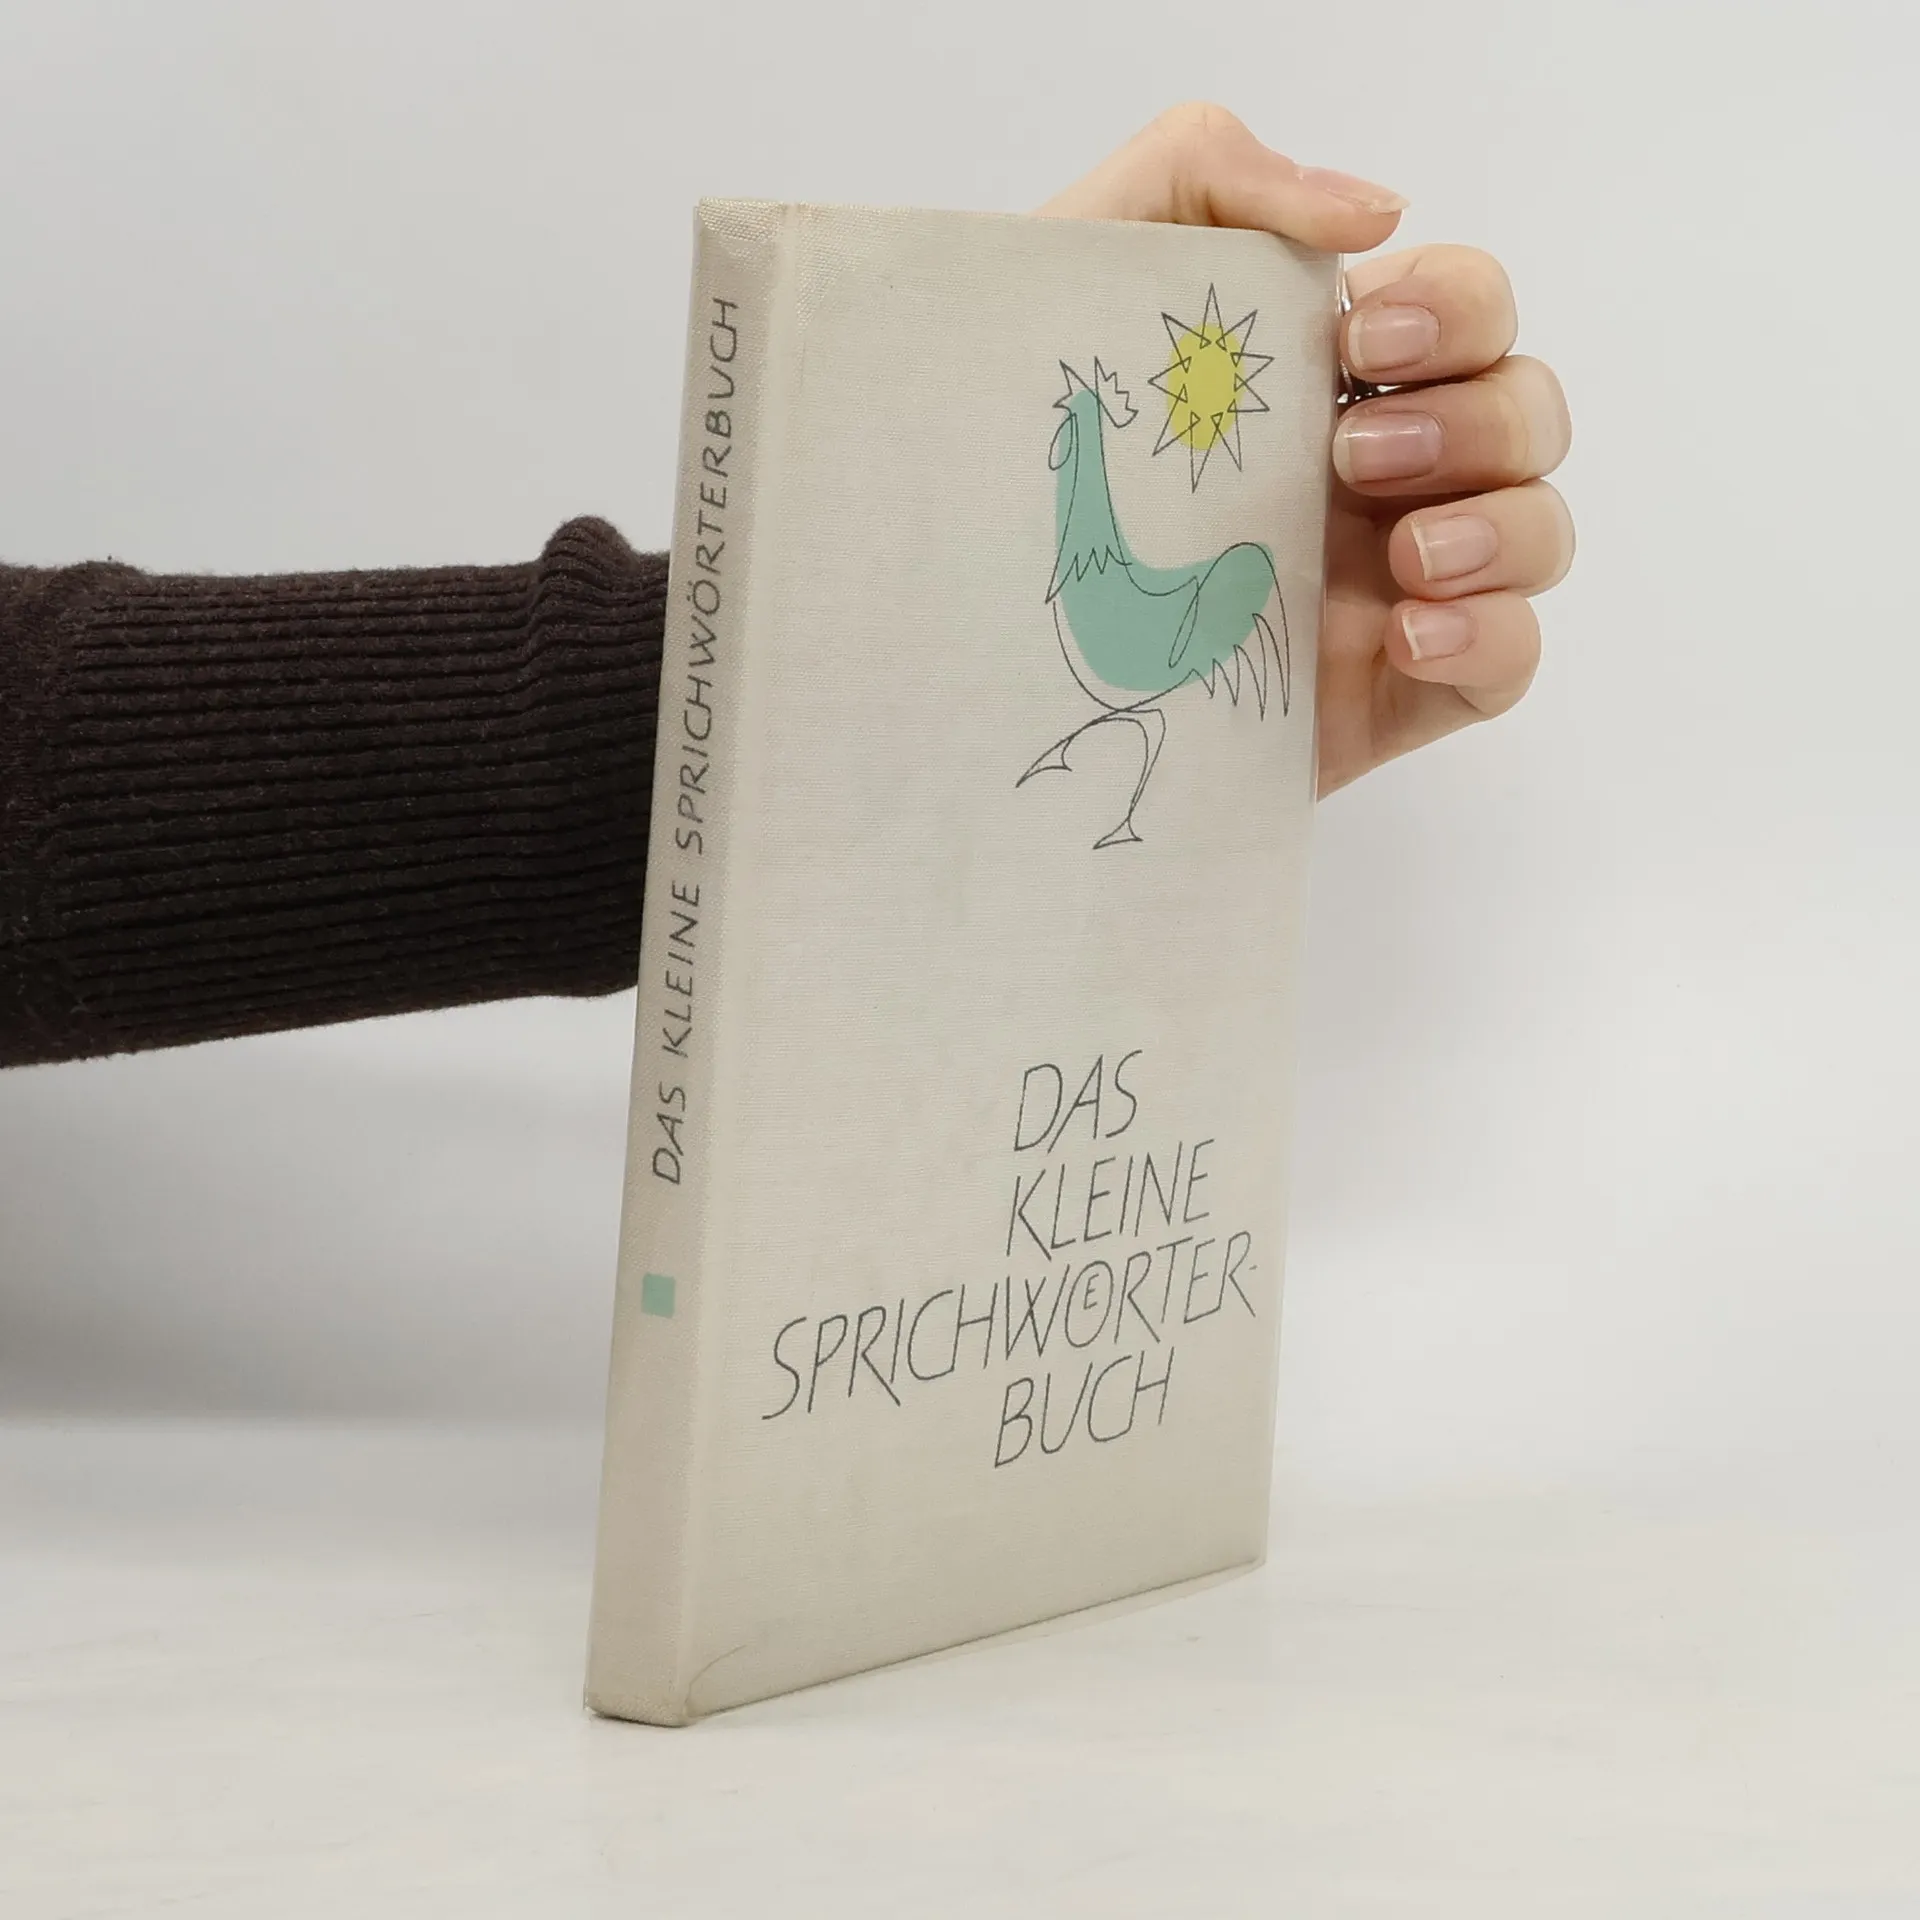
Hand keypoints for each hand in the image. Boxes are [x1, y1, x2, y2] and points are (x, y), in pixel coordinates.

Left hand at [1040, 104, 1573, 795]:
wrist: (970, 643)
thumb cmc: (1010, 456)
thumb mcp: (1080, 274)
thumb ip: (1204, 177)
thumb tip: (1375, 212)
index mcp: (1324, 378)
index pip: (1466, 309)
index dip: (1453, 310)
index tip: (1354, 346)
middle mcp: (1374, 473)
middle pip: (1525, 411)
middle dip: (1475, 419)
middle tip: (1350, 460)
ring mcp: (1387, 585)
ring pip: (1541, 531)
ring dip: (1504, 527)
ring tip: (1404, 557)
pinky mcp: (1384, 693)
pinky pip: (1510, 660)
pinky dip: (1492, 636)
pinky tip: (1411, 635)